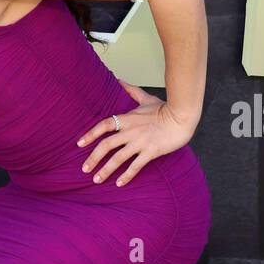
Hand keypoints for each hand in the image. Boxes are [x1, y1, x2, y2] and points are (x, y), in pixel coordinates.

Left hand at [76, 79, 195, 187]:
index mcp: (127, 119)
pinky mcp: (151, 151)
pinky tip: (119, 184)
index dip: (90, 134)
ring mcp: (141, 142)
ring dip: (106, 170)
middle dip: (93, 158)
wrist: (183, 116)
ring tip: (97, 180)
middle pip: (106, 145)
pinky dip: (126, 176)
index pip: (103, 126)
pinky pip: (136, 166)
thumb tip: (119, 80)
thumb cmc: (165, 108)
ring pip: (118, 158)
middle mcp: (131, 131)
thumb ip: (131, 91)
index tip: (79, 144)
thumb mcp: (146, 98)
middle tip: (84, 169)